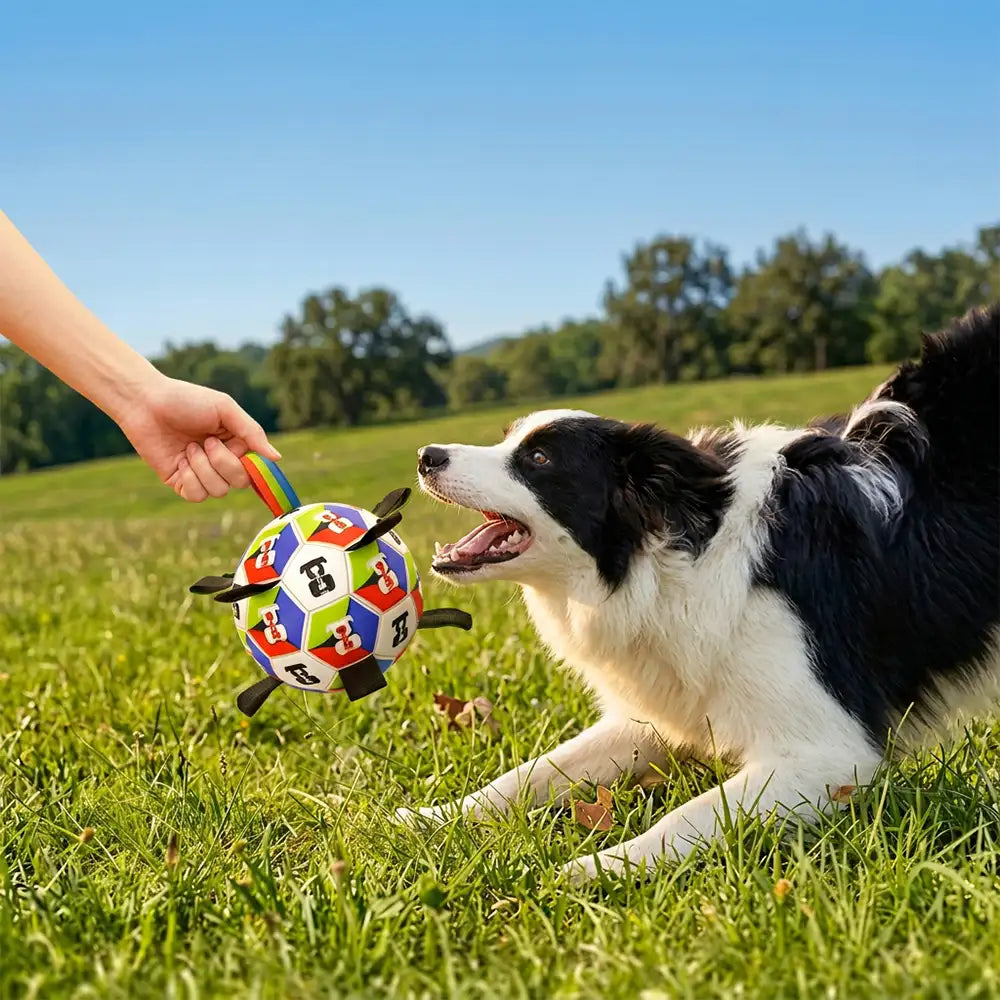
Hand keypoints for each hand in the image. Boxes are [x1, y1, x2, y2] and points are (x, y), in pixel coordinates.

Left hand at [115, 373, 281, 501]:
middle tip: (206, 441)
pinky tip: (180, 461)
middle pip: (239, 482)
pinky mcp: (180, 483)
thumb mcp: (224, 409)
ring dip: (203, 468)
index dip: (254, 468)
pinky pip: (196, 495)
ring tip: (189, 447)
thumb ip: (252, 432)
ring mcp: (201, 474)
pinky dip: (190, 478)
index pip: (256, 468)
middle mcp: (222, 461)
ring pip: (218, 491)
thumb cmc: (186, 400)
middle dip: (223, 463)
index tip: (244, 457)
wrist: (145, 403)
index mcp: (237, 443)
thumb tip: (277, 458)